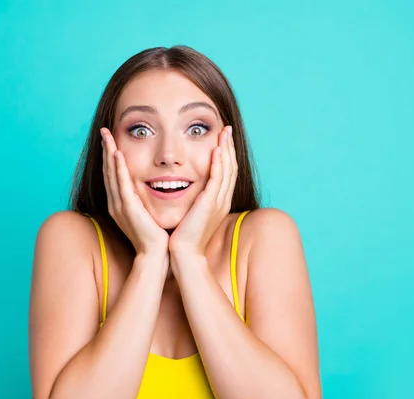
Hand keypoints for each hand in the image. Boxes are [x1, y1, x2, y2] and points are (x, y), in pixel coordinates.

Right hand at [101, 127, 168, 255]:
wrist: (155, 255)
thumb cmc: (156, 237)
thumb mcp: (148, 213)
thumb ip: (145, 200)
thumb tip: (155, 186)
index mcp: (120, 203)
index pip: (113, 175)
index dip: (110, 156)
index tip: (111, 139)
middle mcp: (115, 203)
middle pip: (108, 171)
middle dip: (105, 149)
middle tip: (104, 130)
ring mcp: (119, 205)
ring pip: (111, 174)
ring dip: (108, 153)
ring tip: (107, 135)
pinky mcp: (127, 208)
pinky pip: (121, 184)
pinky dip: (117, 168)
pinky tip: (116, 154)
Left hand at [169, 126, 237, 255]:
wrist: (183, 253)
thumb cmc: (183, 235)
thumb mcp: (192, 213)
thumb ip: (195, 199)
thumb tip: (190, 189)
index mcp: (218, 201)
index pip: (226, 172)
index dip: (226, 154)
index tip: (222, 138)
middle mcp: (222, 200)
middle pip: (231, 168)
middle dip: (229, 147)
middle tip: (227, 129)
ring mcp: (218, 202)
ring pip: (227, 170)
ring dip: (226, 149)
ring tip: (224, 132)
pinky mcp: (210, 204)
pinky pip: (217, 179)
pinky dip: (218, 163)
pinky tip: (217, 149)